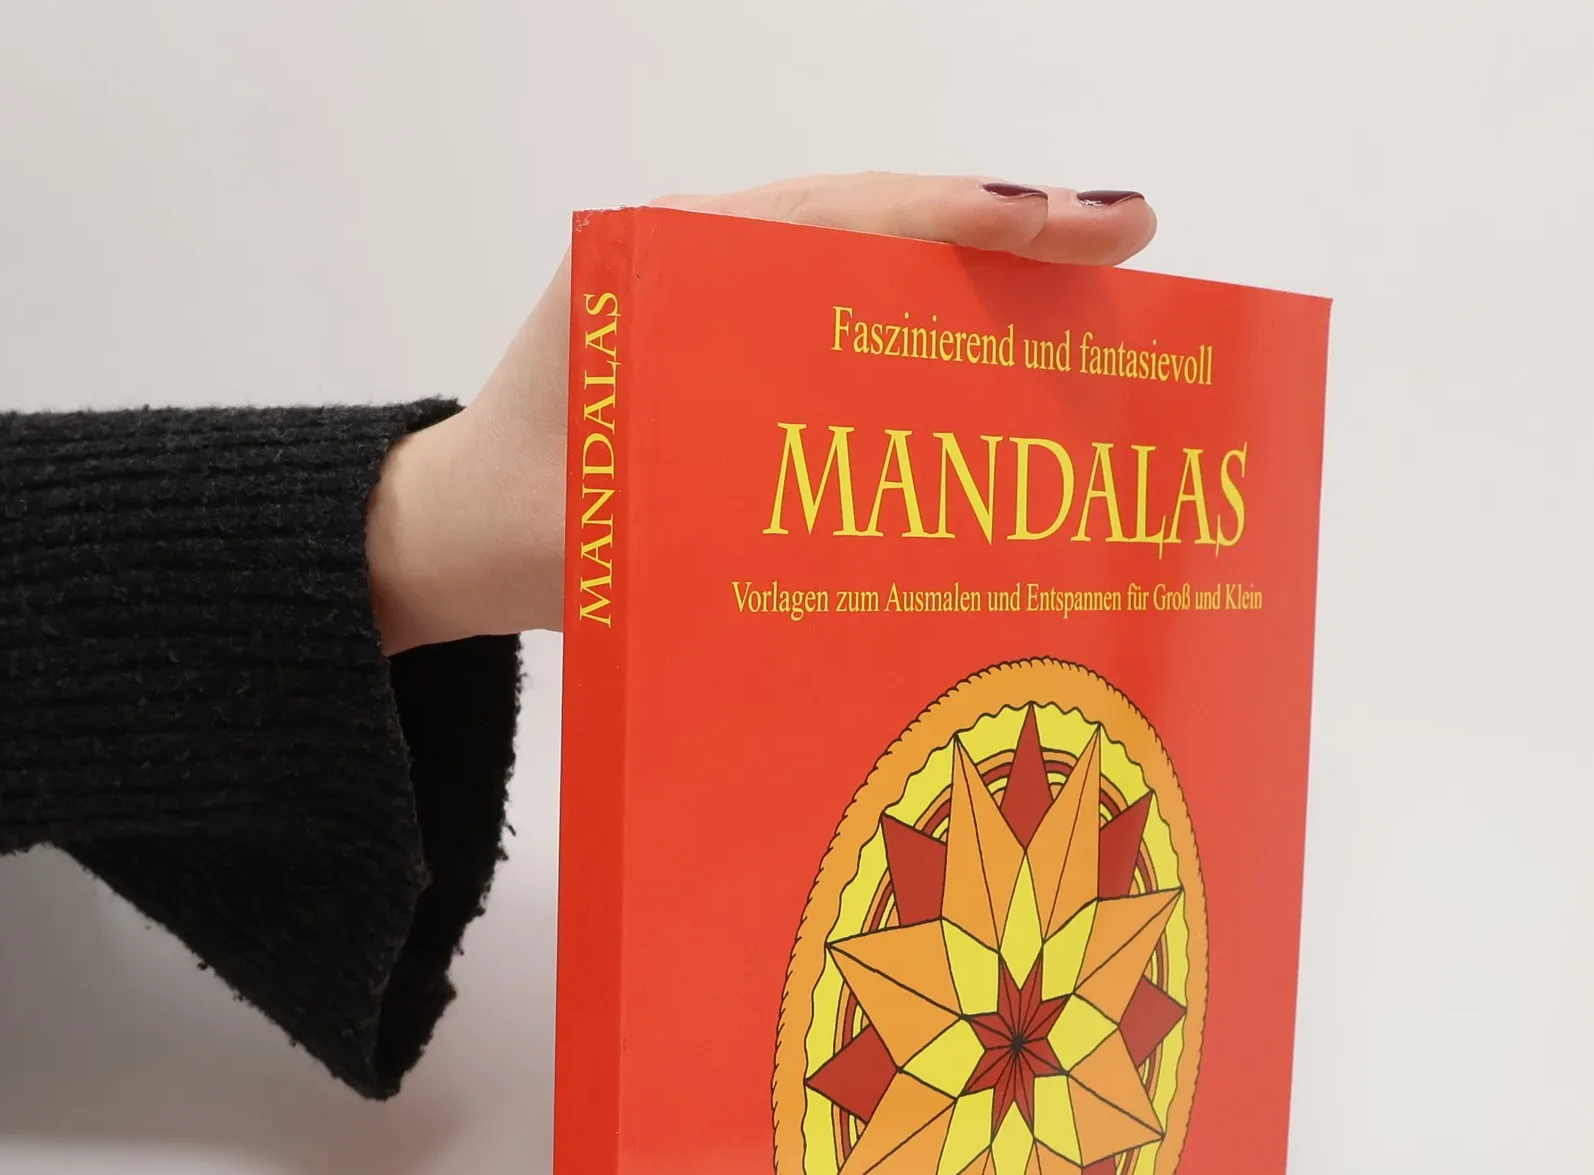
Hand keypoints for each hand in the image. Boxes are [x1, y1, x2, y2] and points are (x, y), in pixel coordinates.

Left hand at [366, 173, 1156, 653]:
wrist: (466, 538)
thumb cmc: (538, 522)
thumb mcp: (628, 493)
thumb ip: (723, 464)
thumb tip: (867, 464)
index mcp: (684, 263)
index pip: (851, 218)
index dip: (968, 219)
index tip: (1070, 224)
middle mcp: (715, 261)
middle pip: (885, 226)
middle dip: (1010, 230)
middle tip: (1128, 237)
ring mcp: (732, 303)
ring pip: (879, 270)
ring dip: (985, 279)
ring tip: (1097, 288)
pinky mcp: (744, 356)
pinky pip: (850, 325)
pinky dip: (932, 335)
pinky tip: (1008, 368)